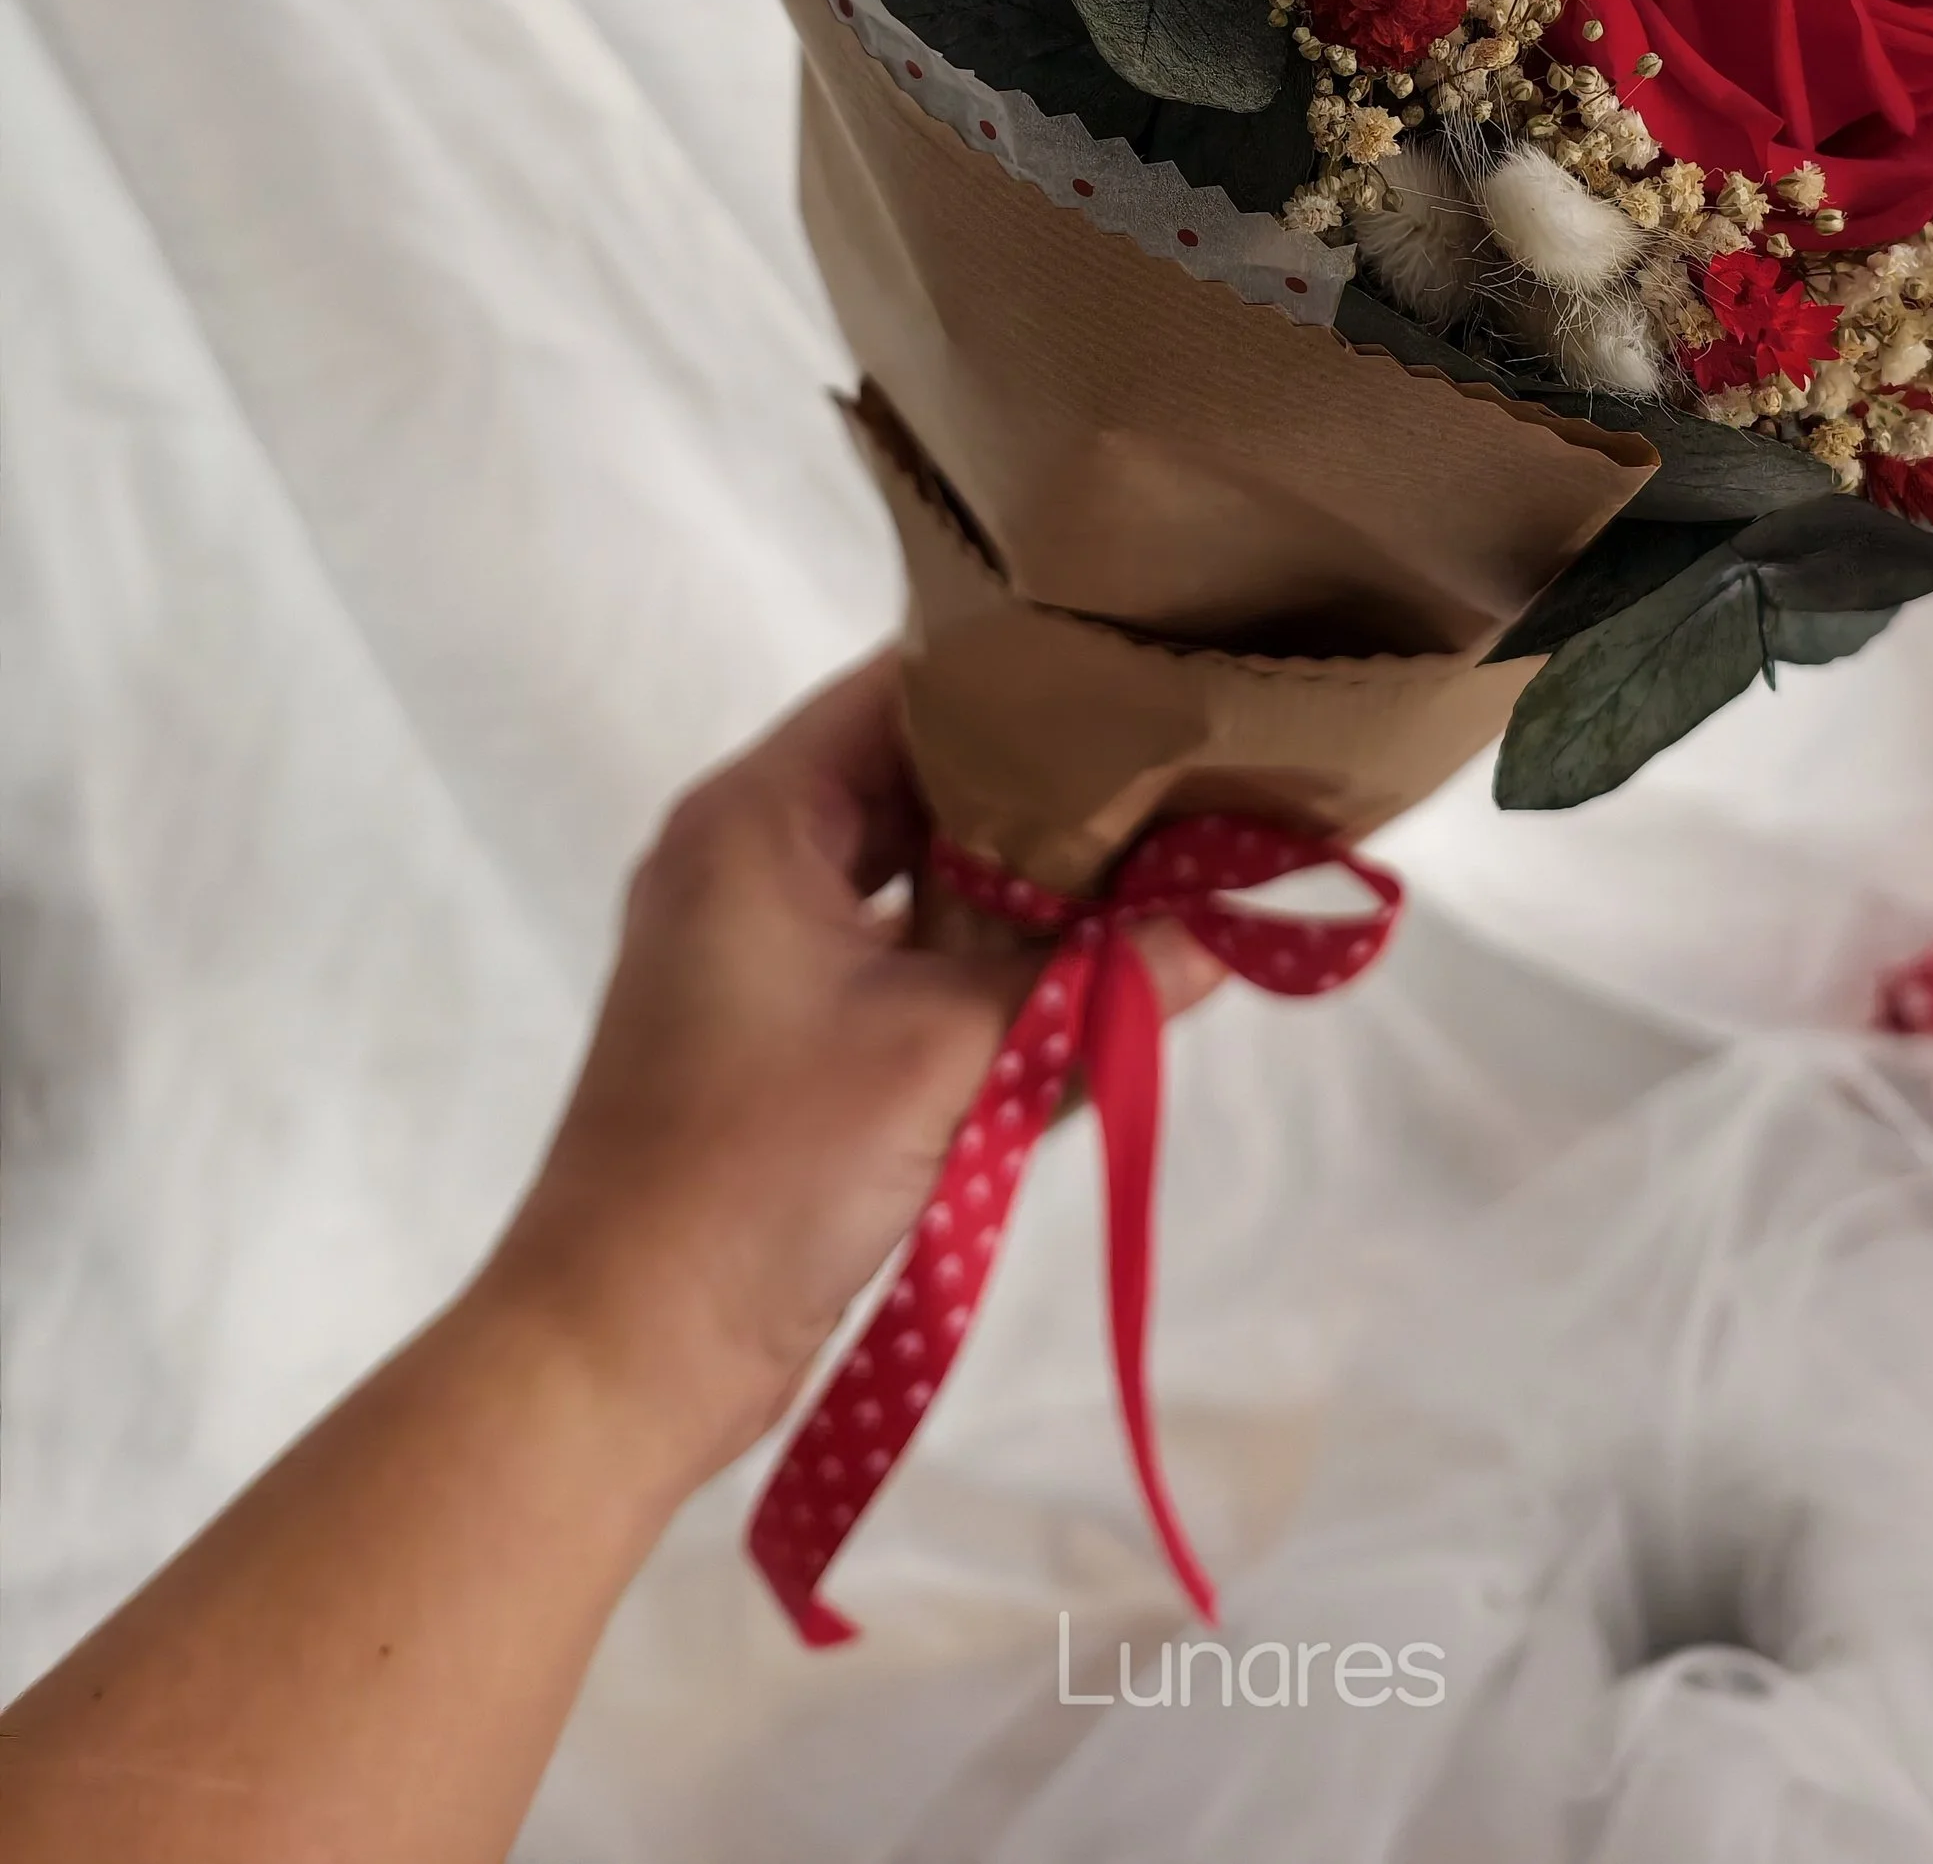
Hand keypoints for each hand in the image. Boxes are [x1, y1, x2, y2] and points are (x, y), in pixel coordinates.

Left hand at [477, 652, 1217, 1494]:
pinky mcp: (781, 1024)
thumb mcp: (946, 1058)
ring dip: (1019, 881)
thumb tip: (1223, 932)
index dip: (1025, 672)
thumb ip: (1089, 981)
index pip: (905, 684)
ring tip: (1157, 857)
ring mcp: (760, 943)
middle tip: (1179, 768)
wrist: (621, 1347)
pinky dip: (981, 955)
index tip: (1142, 673)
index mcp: (758, 815)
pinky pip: (901, 950)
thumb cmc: (760, 1168)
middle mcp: (750, 853)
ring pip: (916, 869)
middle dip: (1045, 786)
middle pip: (919, 775)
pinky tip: (1084, 968)